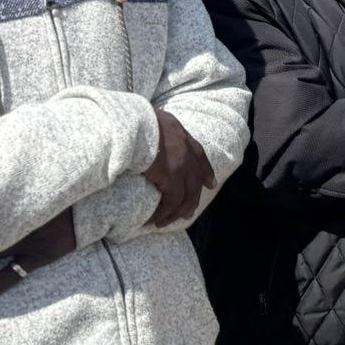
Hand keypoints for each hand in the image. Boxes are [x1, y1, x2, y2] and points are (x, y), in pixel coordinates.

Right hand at [143, 109, 217, 227]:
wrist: (133, 124)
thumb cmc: (135, 121)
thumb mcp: (154, 121)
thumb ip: (158, 131)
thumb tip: (147, 135)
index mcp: (183, 137)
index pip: (200, 156)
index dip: (206, 172)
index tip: (211, 184)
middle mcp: (188, 153)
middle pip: (196, 182)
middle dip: (193, 200)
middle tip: (188, 214)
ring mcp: (183, 166)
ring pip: (186, 197)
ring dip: (175, 213)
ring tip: (164, 223)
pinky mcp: (173, 178)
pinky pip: (171, 202)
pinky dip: (164, 214)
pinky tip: (154, 221)